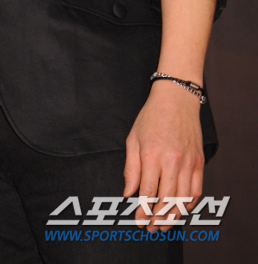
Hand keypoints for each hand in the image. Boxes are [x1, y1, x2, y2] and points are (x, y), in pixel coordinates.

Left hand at [123, 79, 203, 231]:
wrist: (176, 99)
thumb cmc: (152, 117)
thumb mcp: (133, 138)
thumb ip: (130, 167)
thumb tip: (128, 193)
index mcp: (152, 154)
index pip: (147, 192)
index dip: (142, 211)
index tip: (139, 221)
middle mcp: (172, 160)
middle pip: (166, 199)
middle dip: (157, 218)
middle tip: (151, 228)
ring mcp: (188, 162)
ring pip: (183, 198)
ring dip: (174, 216)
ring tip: (164, 225)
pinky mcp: (199, 162)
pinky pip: (196, 190)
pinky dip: (189, 204)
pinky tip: (181, 209)